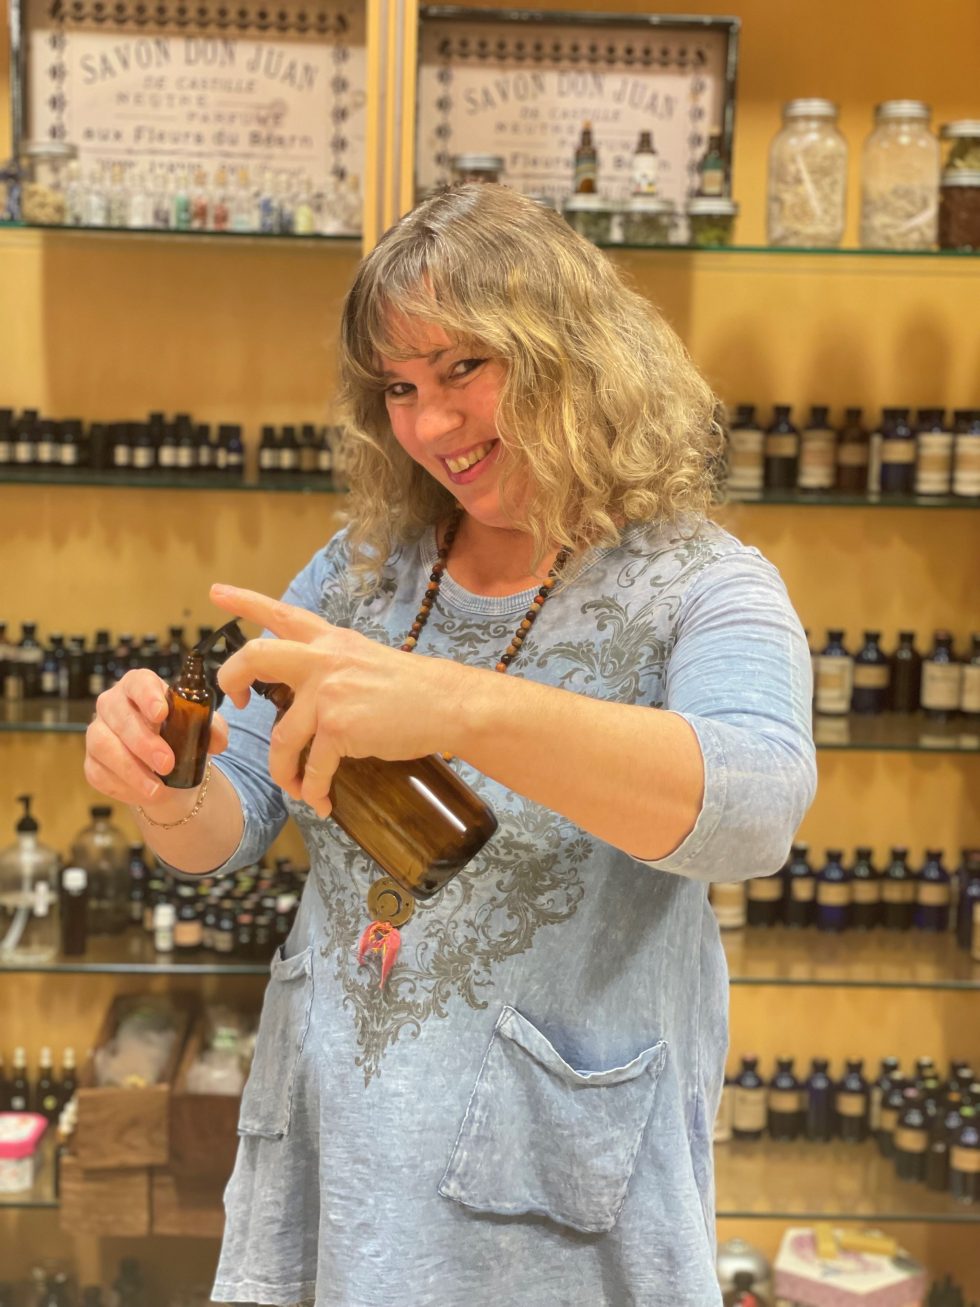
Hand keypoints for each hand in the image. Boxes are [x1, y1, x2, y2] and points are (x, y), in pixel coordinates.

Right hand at [83, 670, 229, 809]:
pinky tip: (144, 794)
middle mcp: (113, 704)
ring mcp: (98, 732)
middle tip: (167, 764)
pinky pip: (98, 772)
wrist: (167, 767)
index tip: (161, 713)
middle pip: (120, 716)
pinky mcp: (92, 761)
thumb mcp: (202, 728)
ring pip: (103, 745)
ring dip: (130, 769)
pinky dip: (122, 786)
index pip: (138, 682)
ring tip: (157, 789)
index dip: (147, 696)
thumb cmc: (181, 735)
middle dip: (143, 742)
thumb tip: (218, 742)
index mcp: (140, 686)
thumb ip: (213, 729)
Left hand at [210, 583, 465, 817]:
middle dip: (230, 680)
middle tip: (231, 703)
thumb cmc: (412, 689)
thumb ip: (332, 667)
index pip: (282, 614)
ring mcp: (328, 693)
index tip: (216, 593)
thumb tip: (306, 692)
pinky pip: (312, 767)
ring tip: (294, 786)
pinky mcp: (339, 727)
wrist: (447, 703)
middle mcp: (323, 660)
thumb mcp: (366, 660)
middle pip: (256, 658)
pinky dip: (313, 789)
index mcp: (330, 641)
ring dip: (282, 770)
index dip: (245, 601)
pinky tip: (320, 801)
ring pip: (280, 737)